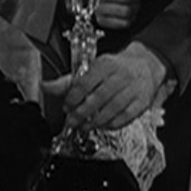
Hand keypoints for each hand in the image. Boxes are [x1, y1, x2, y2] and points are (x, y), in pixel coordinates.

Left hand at [41, 42, 166, 130]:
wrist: (145, 65)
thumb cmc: (115, 68)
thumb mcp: (91, 69)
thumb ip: (68, 81)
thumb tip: (45, 86)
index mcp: (105, 64)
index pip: (86, 82)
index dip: (73, 97)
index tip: (66, 107)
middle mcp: (120, 76)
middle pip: (98, 97)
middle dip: (82, 113)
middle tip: (71, 121)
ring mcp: (133, 89)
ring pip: (112, 109)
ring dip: (95, 121)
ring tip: (84, 126)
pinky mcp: (142, 102)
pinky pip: (125, 117)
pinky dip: (111, 124)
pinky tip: (101, 126)